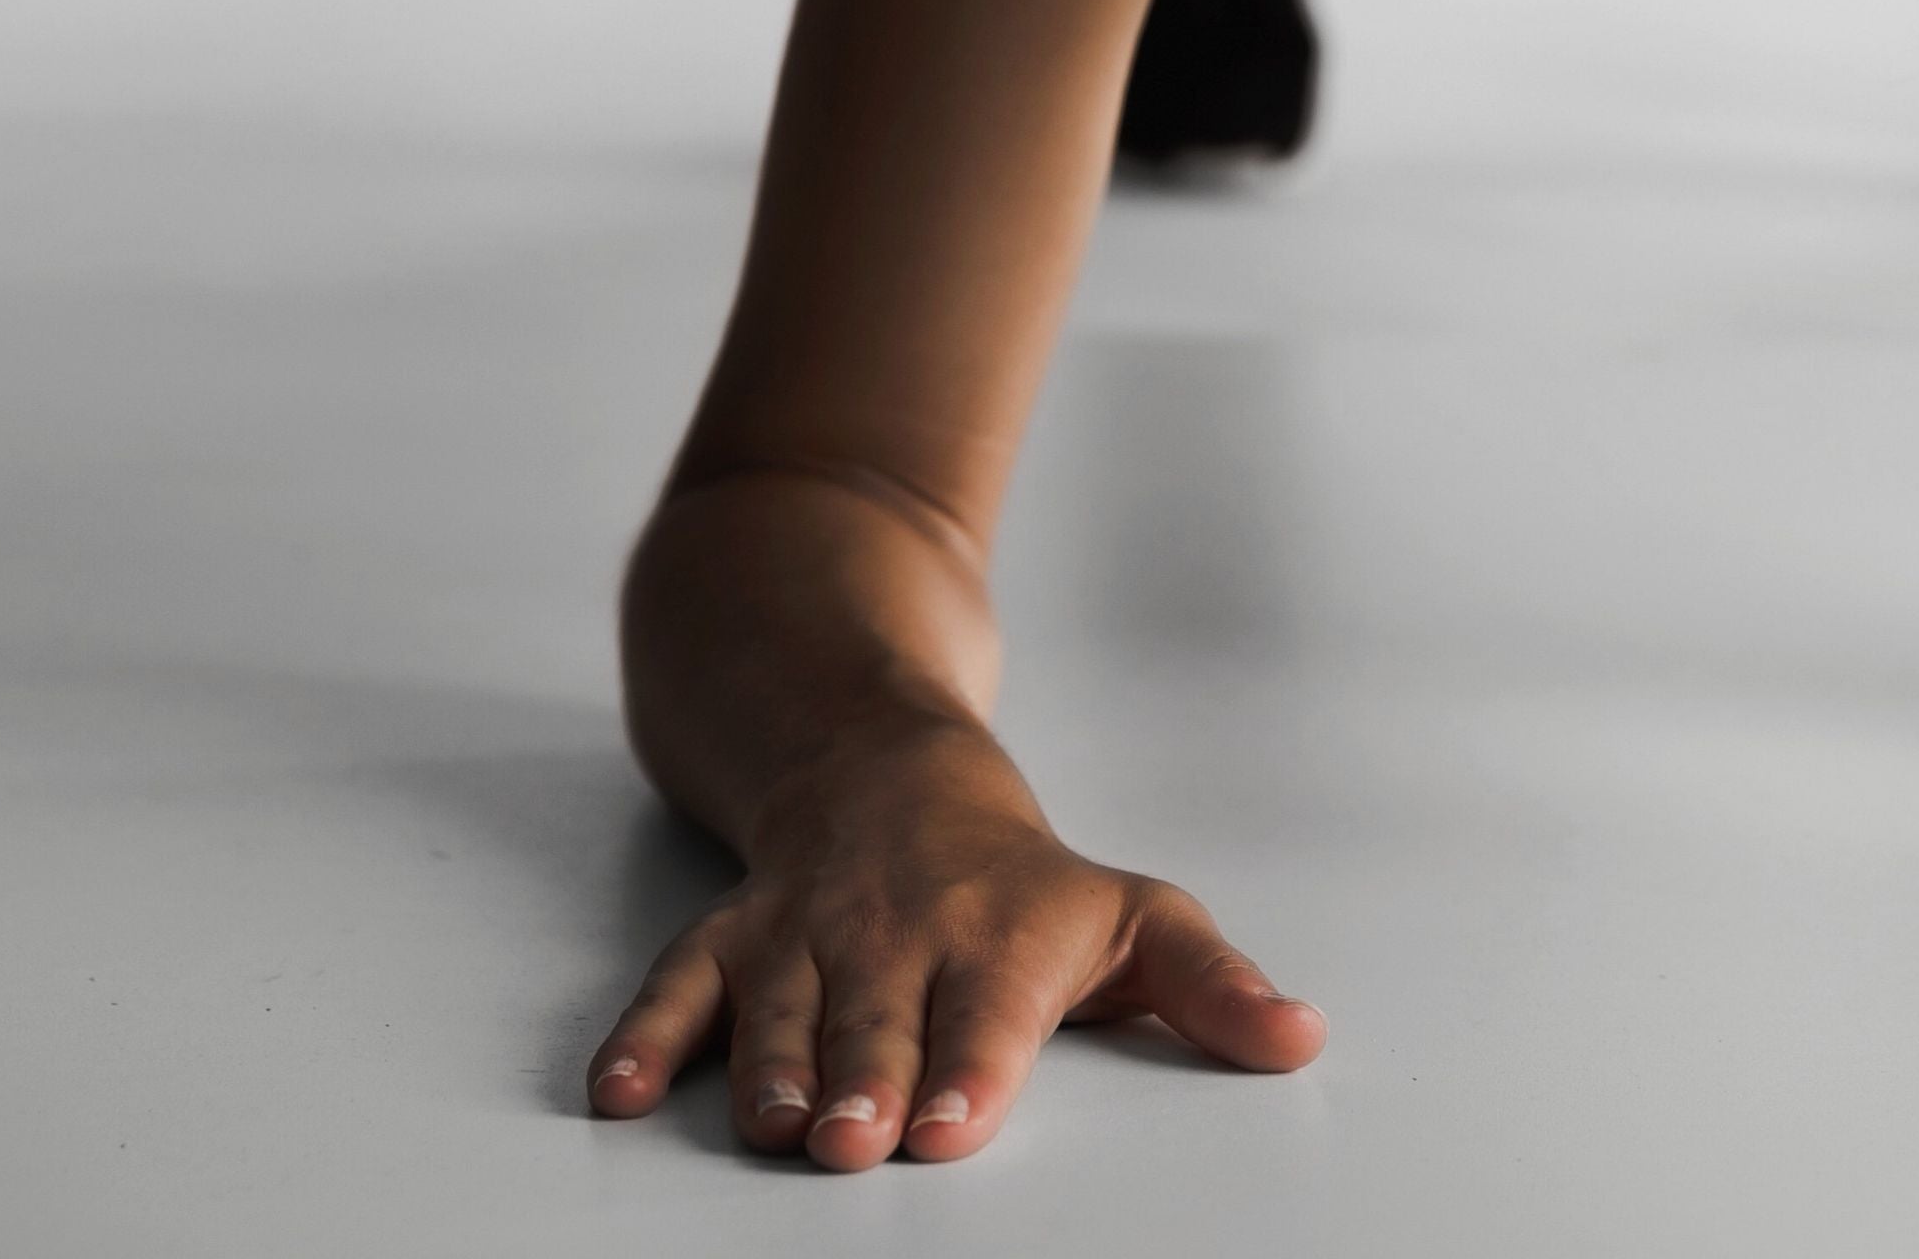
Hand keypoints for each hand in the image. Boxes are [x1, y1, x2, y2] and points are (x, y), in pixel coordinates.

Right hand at [585, 726, 1323, 1169]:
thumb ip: (1213, 987)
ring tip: (772, 1128)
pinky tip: (617, 1096)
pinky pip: (679, 985)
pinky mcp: (731, 942)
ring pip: (781, 1009)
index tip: (953, 1124)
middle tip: (853, 1145)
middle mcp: (897, 936)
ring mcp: (806, 938)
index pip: (987, 1011)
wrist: (891, 772)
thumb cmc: (1026, 880)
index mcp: (1001, 937)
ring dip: (772, 1068)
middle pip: (878, 1018)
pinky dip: (646, 1035)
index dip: (970, 1069)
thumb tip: (1301, 1037)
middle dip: (866, 1080)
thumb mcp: (1138, 917)